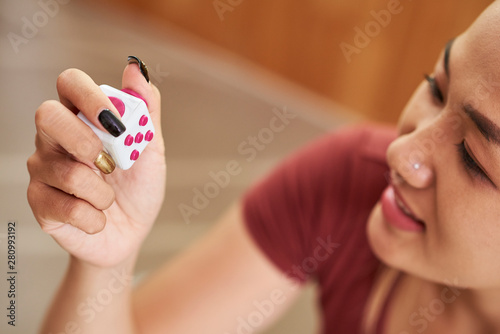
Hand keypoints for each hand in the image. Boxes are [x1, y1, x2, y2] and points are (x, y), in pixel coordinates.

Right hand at [27, 60, 165, 267]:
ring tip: (109, 199)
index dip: (90, 95)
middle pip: (47, 115)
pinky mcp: (39, 202)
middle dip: (86, 141)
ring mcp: (42, 169)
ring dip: (104, 193)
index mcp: (82, 117)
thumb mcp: (151, 151)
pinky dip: (96, 218)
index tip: (118, 122)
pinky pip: (67, 207)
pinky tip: (97, 218)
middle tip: (111, 164)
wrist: (130, 235)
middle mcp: (55, 137)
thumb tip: (136, 68)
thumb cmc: (137, 188)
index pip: (69, 82)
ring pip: (68, 171)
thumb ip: (145, 112)